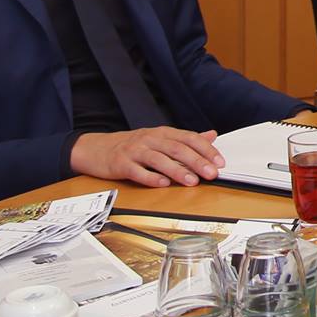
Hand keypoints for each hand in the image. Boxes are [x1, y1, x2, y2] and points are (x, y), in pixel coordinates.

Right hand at [71, 127, 223, 188]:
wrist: (96, 148)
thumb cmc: (132, 145)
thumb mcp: (160, 138)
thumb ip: (186, 139)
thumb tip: (212, 135)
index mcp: (162, 133)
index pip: (189, 138)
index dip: (206, 150)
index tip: (220, 162)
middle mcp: (150, 139)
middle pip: (177, 149)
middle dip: (197, 161)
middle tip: (212, 173)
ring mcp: (135, 151)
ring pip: (159, 159)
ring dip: (177, 171)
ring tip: (192, 181)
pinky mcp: (121, 164)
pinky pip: (137, 171)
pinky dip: (151, 178)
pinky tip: (162, 184)